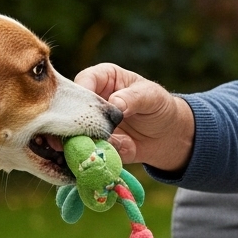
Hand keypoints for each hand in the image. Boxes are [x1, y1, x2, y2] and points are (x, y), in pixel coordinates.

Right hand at [75, 63, 194, 171]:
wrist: (167, 134)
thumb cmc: (157, 105)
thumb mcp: (151, 96)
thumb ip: (133, 98)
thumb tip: (115, 103)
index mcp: (101, 78)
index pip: (83, 81)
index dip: (82, 94)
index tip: (87, 110)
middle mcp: (89, 101)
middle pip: (71, 110)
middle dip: (75, 124)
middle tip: (85, 136)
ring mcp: (88, 125)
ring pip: (74, 134)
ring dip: (82, 144)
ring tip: (96, 150)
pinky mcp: (93, 146)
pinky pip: (88, 153)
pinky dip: (96, 158)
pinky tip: (107, 160)